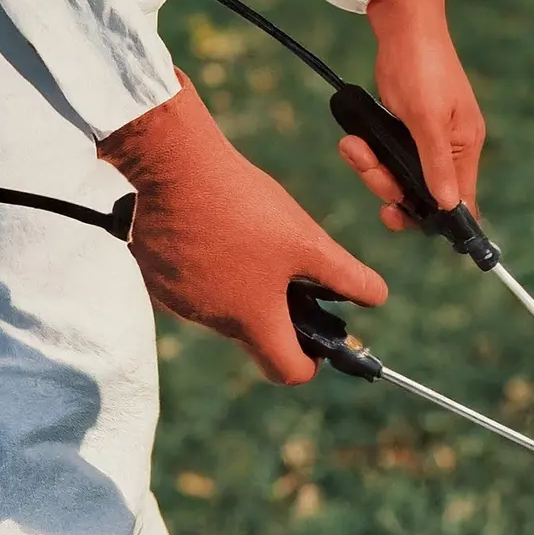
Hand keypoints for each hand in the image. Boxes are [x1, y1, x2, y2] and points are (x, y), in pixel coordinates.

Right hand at [99, 69, 386, 385]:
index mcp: (253, 322)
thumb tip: (378, 296)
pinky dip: (209, 269)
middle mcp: (212, 321)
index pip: (288, 372)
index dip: (311, 362)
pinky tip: (216, 232)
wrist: (171, 162)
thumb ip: (346, 276)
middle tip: (289, 272)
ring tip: (250, 240)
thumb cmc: (243, 204)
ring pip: (223, 308)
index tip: (318, 338)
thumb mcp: (308, 242)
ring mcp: (178, 300)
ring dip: (242, 288)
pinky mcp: (155, 275)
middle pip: (256, 336)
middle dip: (278, 314)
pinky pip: (191, 284)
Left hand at [338, 0, 484, 230]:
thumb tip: (449, 206)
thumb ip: (437, 166)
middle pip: (422, 195)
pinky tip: (354, 141)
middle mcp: (449, 149)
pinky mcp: (406, 129)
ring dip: (372, 168)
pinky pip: (387, 157)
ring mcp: (427, 140)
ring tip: (353, 147)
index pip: (461, 202)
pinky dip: (369, 154)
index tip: (406, 219)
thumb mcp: (427, 120)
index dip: (437, 220)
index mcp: (464, 148)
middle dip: (389, 187)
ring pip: (399, 178)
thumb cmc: (420, 66)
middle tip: (369, 170)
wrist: (401, 23)